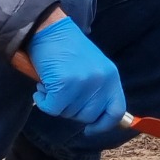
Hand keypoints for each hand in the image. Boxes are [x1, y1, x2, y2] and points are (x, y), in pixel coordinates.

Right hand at [26, 17, 126, 137]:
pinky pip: (52, 108)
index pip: (117, 111)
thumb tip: (95, 118)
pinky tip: (42, 85)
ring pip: (68, 113)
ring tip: (53, 82)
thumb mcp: (93, 67)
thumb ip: (98, 90)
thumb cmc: (67, 49)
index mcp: (111, 77)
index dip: (104, 125)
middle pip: (88, 116)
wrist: (49, 29)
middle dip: (71, 110)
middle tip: (61, 94)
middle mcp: (101, 81)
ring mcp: (84, 83)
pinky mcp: (64, 85)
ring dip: (56, 102)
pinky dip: (42, 101)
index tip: (90, 130)